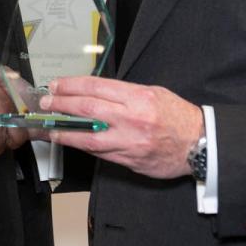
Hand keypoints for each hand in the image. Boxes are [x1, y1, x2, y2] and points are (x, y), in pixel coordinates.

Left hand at [40, 75, 202, 178]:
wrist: (200, 144)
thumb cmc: (177, 116)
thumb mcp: (153, 93)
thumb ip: (124, 93)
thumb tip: (94, 92)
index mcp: (138, 97)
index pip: (96, 87)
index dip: (71, 86)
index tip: (57, 85)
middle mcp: (132, 118)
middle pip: (87, 109)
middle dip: (61, 105)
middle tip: (45, 102)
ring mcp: (129, 142)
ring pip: (88, 137)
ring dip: (64, 131)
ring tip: (49, 127)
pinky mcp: (129, 160)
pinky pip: (99, 153)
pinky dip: (82, 146)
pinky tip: (70, 141)